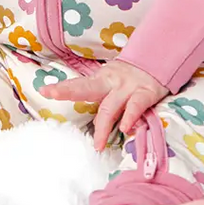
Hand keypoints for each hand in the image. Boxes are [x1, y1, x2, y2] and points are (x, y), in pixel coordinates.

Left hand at [40, 59, 167, 151]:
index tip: (43, 91)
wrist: (160, 59)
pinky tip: (125, 128)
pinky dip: (130, 117)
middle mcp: (111, 81)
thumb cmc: (132, 78)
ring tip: (97, 144)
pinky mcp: (146, 92)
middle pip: (87, 87)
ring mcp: (128, 86)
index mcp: (102, 80)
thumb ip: (104, 101)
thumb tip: (94, 124)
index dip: (62, 88)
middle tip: (51, 94)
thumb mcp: (114, 85)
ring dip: (103, 126)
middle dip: (68, 91)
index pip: (79, 85)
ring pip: (110, 105)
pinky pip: (136, 105)